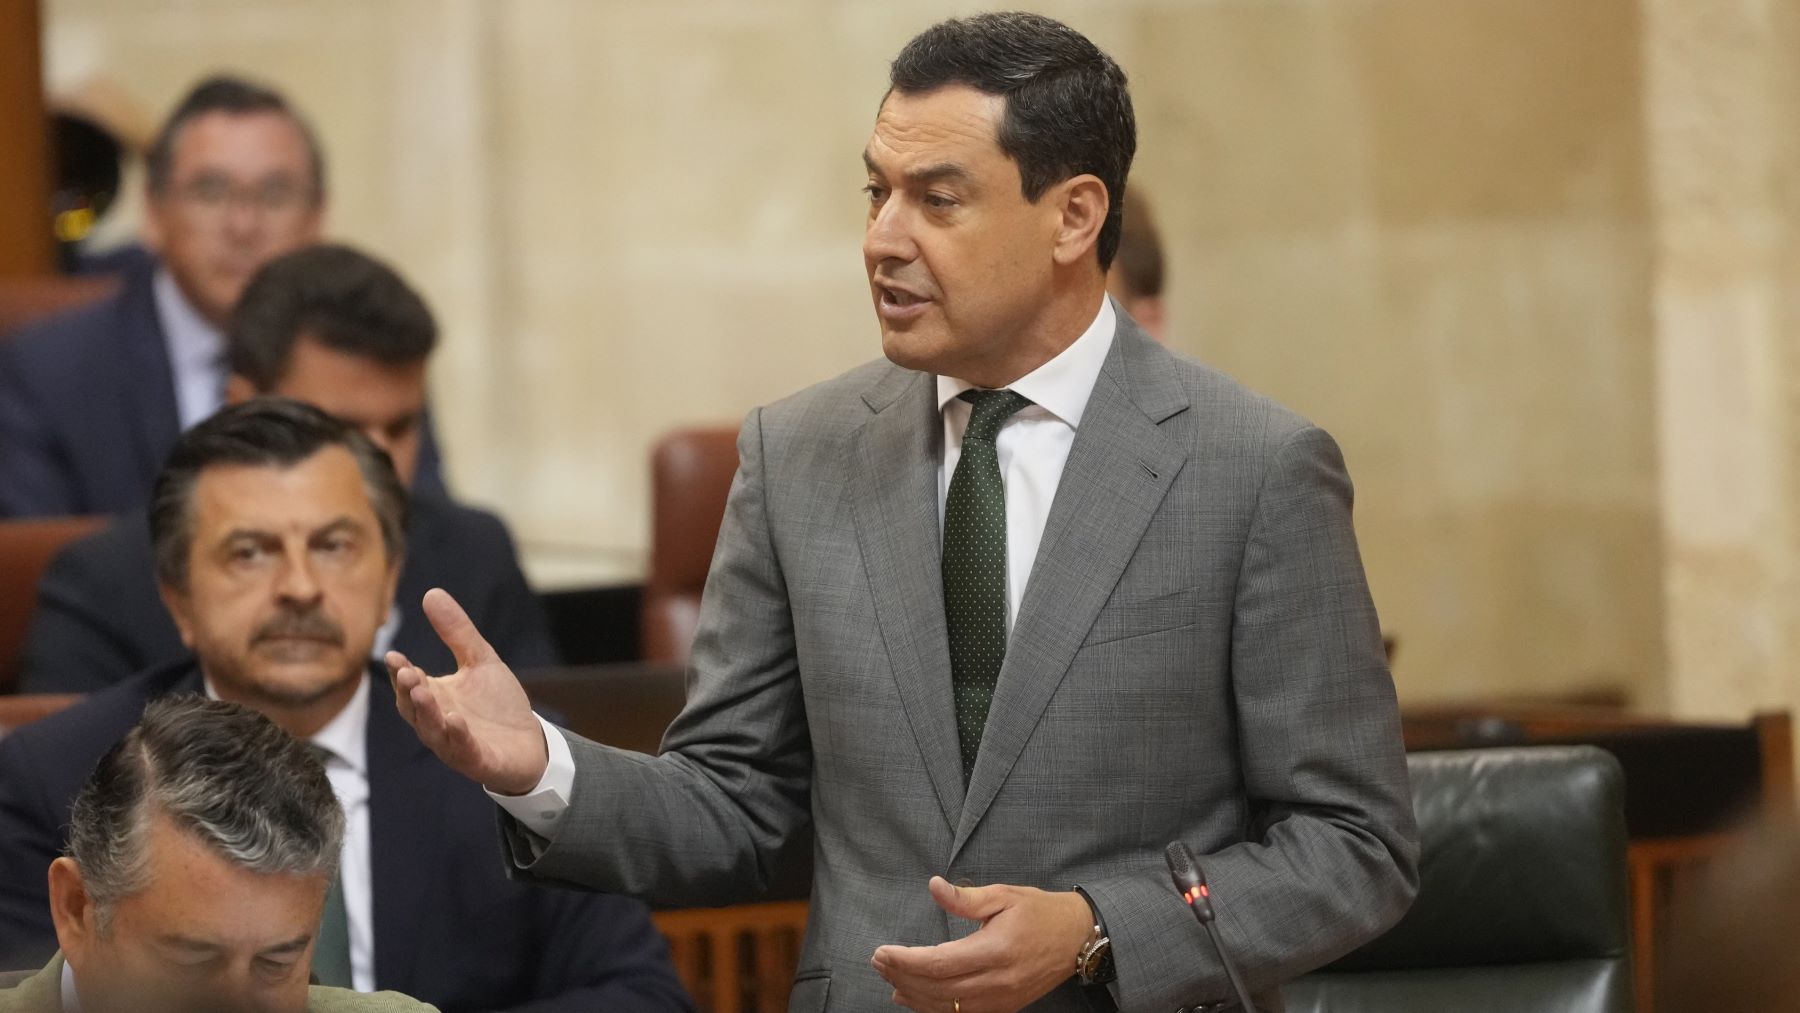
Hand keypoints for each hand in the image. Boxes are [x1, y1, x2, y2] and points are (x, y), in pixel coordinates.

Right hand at [386, 588, 547, 794]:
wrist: (530, 744)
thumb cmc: (498, 705)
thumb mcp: (480, 661)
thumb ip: (457, 632)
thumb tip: (431, 592)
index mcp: (435, 699)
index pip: (410, 684)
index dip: (401, 671)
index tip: (393, 655)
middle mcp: (438, 723)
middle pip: (414, 709)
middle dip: (408, 691)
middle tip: (407, 672)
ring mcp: (457, 744)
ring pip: (433, 731)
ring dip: (426, 713)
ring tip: (422, 692)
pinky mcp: (479, 761)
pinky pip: (463, 750)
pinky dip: (457, 736)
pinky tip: (455, 720)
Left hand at [872, 876, 1094, 1012]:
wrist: (1076, 938)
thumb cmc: (1040, 912)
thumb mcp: (1004, 895)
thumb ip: (965, 897)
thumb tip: (933, 886)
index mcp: (996, 950)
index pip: (940, 962)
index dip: (906, 961)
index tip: (882, 952)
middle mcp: (997, 981)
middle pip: (938, 989)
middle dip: (902, 977)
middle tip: (877, 962)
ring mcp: (1001, 999)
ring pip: (947, 1007)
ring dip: (913, 995)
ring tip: (889, 978)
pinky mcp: (1004, 1008)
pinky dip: (933, 1008)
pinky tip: (913, 998)